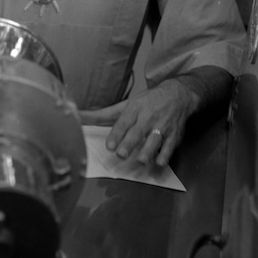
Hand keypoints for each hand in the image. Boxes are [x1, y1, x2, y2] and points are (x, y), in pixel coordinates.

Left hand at [81, 79, 195, 167]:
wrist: (178, 94)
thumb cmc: (148, 101)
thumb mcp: (126, 105)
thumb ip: (103, 115)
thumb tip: (79, 116)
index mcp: (135, 109)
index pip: (124, 122)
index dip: (116, 134)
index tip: (110, 146)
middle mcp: (148, 117)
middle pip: (138, 131)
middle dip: (130, 143)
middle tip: (121, 154)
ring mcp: (162, 126)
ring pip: (155, 140)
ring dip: (148, 150)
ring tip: (141, 160)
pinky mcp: (174, 135)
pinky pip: (170, 146)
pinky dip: (165, 155)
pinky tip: (159, 162)